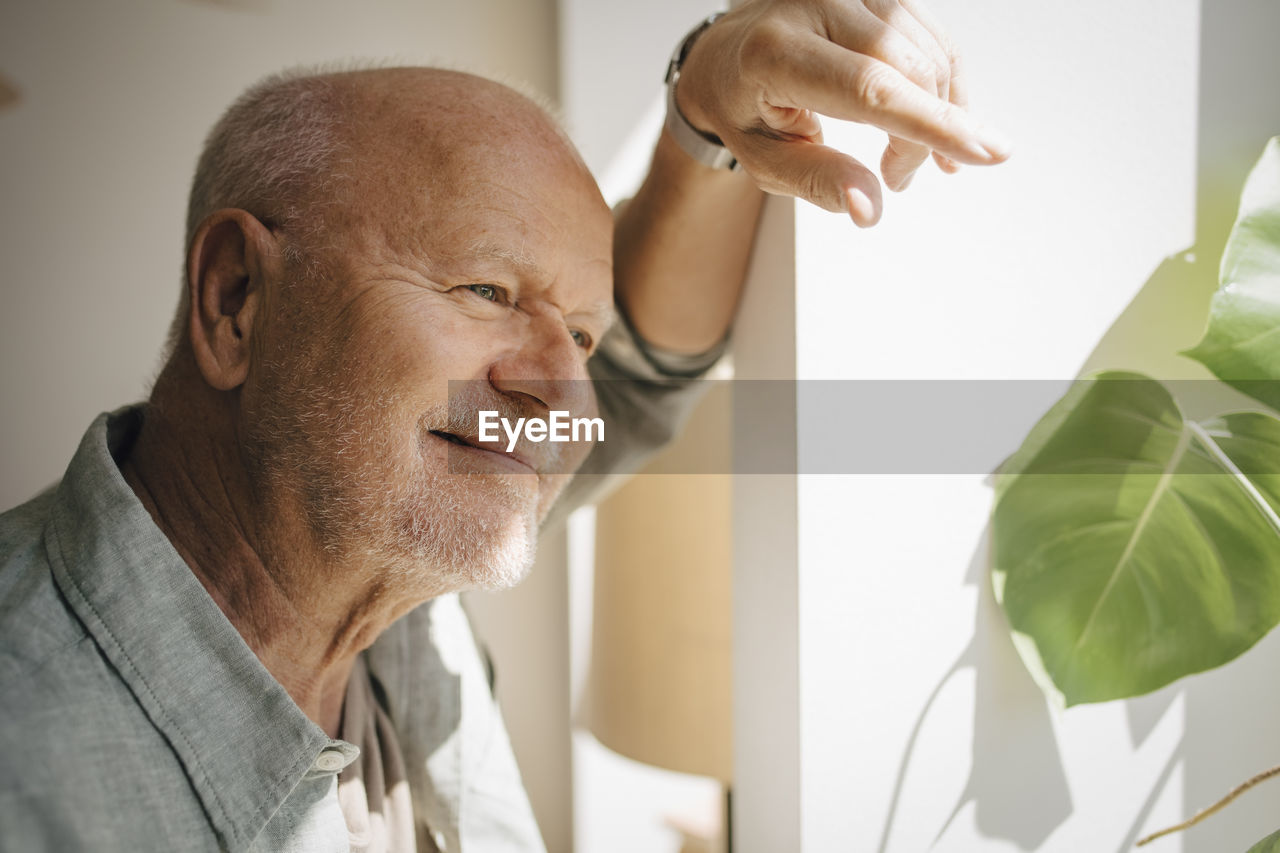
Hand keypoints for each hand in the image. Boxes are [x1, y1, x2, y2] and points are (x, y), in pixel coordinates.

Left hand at [675, 0, 1011, 226]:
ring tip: (904, 157)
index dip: (928, 123)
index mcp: (775, 52)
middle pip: (907, 71)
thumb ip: (817, 182)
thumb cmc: (744, 110)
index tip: (985, 153)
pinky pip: (931, 37)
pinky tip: (932, 119)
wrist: (728, 56)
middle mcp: (814, 4)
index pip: (868, 87)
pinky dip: (941, 85)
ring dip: (937, 113)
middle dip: (923, 135)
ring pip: (928, 53)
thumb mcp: (765, 160)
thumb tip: (868, 209)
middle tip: (898, 178)